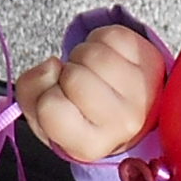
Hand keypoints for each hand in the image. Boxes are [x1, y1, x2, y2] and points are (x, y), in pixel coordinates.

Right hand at [13, 24, 165, 162]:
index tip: (59, 99)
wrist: (134, 111)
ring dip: (83, 55)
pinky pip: (111, 36)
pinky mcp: (150, 60)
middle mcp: (121, 123)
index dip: (47, 95)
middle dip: (66, 73)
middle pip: (74, 77)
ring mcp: (141, 91)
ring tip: (91, 71)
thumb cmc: (84, 114)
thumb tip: (52, 65)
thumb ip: (30, 92)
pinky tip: (106, 59)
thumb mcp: (43, 118)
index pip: (51, 108)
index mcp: (90, 145)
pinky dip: (100, 40)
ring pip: (92, 54)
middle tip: (76, 84)